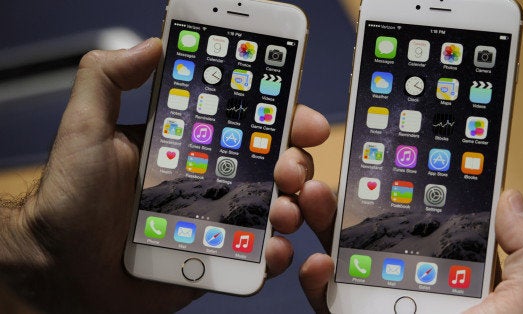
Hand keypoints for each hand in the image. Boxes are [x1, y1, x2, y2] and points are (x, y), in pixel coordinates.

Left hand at [0, 38, 331, 312]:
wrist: (61, 271)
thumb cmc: (69, 200)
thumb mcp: (85, 129)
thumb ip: (107, 79)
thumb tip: (152, 44)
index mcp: (188, 145)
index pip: (245, 124)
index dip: (281, 117)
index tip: (304, 119)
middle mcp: (209, 179)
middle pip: (271, 164)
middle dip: (295, 161)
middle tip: (290, 168)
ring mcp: (217, 219)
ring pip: (274, 206)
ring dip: (294, 204)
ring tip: (285, 209)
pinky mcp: (216, 256)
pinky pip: (257, 254)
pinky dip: (276, 252)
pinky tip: (274, 248)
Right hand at [298, 189, 522, 313]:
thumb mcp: (521, 304)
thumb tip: (511, 197)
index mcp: (449, 273)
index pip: (422, 221)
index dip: (400, 190)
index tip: (382, 162)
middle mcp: (409, 286)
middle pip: (374, 233)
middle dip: (351, 200)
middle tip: (338, 173)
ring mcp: (378, 307)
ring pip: (343, 259)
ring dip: (324, 226)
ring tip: (316, 198)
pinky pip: (328, 300)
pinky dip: (316, 281)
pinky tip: (319, 262)